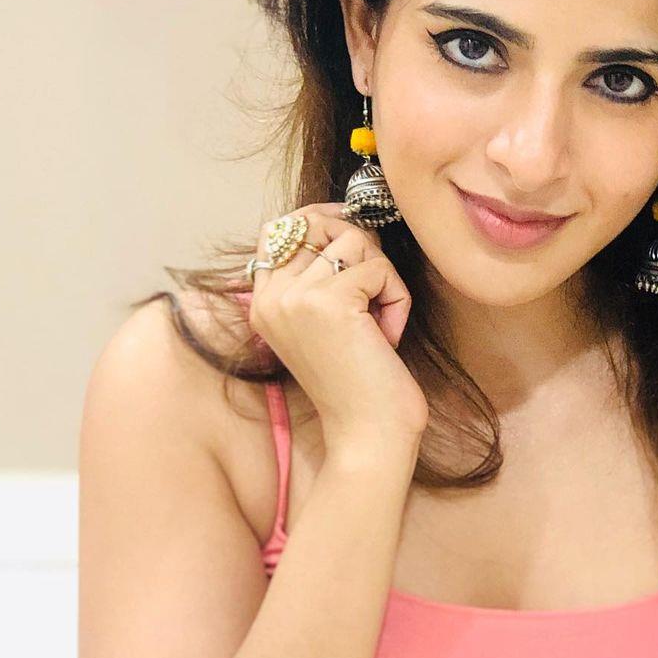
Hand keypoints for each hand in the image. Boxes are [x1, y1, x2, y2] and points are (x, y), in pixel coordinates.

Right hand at [247, 204, 428, 445]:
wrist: (367, 435)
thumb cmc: (358, 381)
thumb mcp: (325, 322)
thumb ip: (318, 276)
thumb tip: (344, 221)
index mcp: (261, 302)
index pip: (279, 228)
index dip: (320, 221)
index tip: (354, 239)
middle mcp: (270, 296)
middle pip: (320, 225)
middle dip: (361, 250)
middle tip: (374, 295)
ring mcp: (295, 298)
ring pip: (355, 241)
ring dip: (383, 279)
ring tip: (379, 324)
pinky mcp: (330, 302)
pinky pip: (379, 268)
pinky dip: (396, 298)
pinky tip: (387, 337)